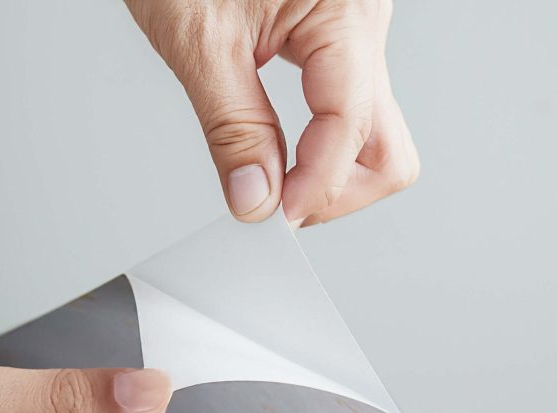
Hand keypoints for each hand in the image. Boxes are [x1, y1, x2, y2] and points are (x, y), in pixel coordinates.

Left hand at [126, 0, 418, 225]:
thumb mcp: (200, 38)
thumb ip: (233, 127)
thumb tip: (256, 200)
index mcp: (345, 13)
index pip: (352, 133)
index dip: (311, 190)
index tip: (269, 219)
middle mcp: (364, 24)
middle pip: (385, 148)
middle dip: (333, 193)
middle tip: (276, 208)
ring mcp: (354, 35)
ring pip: (372, 137)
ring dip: (325, 175)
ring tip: (268, 182)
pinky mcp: (335, 42)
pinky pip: (346, 113)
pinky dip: (315, 148)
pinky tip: (276, 155)